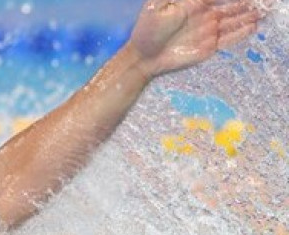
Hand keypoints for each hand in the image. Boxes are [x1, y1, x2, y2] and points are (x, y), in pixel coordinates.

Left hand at [128, 0, 263, 77]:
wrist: (144, 57)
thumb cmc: (147, 29)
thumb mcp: (158, 4)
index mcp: (194, 3)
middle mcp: (205, 15)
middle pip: (231, 6)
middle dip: (245, 3)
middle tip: (262, 1)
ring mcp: (208, 31)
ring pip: (234, 21)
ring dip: (248, 16)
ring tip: (263, 11)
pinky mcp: (208, 47)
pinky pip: (229, 39)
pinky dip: (242, 33)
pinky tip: (254, 27)